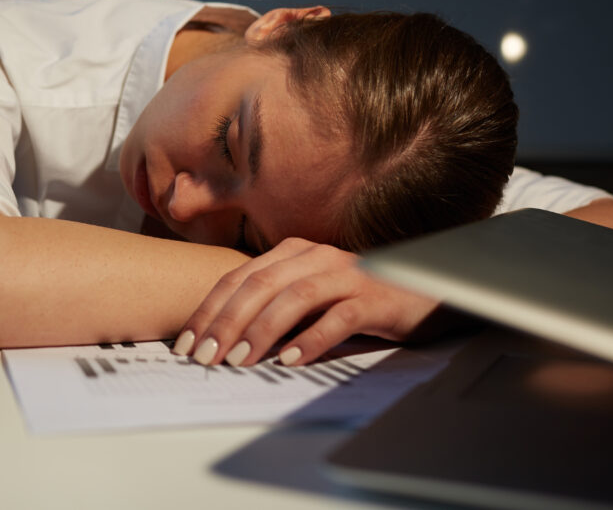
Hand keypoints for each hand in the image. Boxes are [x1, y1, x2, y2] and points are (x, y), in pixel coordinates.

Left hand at [171, 237, 440, 365]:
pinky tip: (290, 360)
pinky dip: (311, 339)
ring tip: (239, 360)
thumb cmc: (358, 299)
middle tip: (205, 356)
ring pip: (294, 298)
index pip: (239, 278)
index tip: (186, 342)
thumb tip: (225, 342)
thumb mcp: (309, 297)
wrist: (425, 293)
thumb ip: (273, 307)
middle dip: (226, 322)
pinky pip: (338, 318)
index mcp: (292, 252)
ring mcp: (346, 275)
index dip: (210, 309)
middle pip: (259, 285)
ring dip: (262, 330)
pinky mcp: (374, 298)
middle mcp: (315, 257)